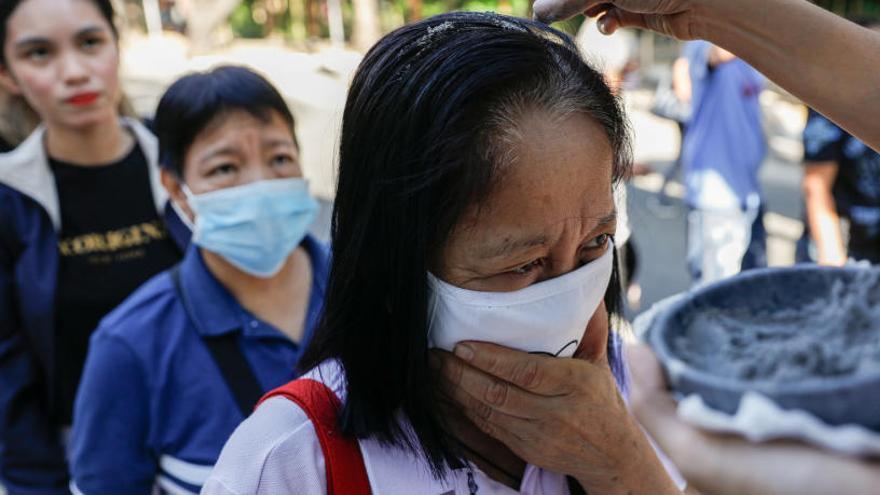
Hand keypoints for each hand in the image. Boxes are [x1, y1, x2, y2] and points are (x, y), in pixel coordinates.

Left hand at [434, 337, 680, 492]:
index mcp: (575, 384)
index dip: (491, 360)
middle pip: (500, 394)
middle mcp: (556, 412)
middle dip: (461, 374)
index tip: (462, 345)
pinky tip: (448, 393)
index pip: (527, 371)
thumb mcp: (599, 362)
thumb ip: (588, 326)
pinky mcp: (526, 450)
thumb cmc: (601, 399)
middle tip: (435, 354)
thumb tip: (584, 289)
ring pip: (488, 413)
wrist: (611, 455)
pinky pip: (488, 428)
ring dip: (456, 391)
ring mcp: (538, 435)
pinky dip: (464, 410)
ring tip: (434, 370)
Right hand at [532, 0, 698, 39]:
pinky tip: (610, 25)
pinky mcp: (640, 10)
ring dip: (589, 10)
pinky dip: (608, 22)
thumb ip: (569, 0)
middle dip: (573, 0)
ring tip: (594, 12)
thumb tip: (538, 13)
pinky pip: (612, 17)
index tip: (544, 9)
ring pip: (594, 1)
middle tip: (560, 12)